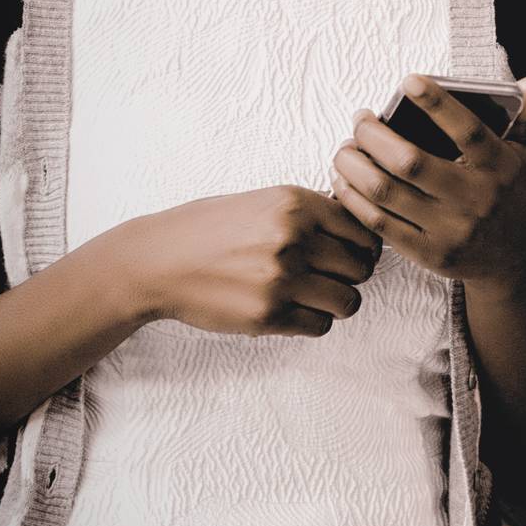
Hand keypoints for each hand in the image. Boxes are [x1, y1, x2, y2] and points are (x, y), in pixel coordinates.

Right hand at [118, 185, 381, 336]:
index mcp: (298, 204)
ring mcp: (281, 279)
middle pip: (362, 267)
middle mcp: (294, 238)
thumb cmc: (214, 227)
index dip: (362, 244)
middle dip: (352, 274)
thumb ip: (313, 211)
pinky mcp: (267, 315)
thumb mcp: (267, 200)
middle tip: (331, 276)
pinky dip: (314, 321)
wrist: (160, 260)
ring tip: (315, 295)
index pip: (365, 230)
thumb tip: (362, 223)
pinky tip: (295, 310)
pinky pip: (321, 325)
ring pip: (349, 300)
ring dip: (337, 301)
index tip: (349, 252)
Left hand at [330, 75, 525, 287]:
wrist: (511, 258)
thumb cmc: (506, 193)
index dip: (437, 104)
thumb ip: (522, 115)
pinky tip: (343, 179)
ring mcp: (450, 230)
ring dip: (354, 166)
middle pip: (410, 162)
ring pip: (385, 192)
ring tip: (345, 148)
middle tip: (360, 119)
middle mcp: (476, 199)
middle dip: (373, 136)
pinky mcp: (427, 253)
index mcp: (499, 166)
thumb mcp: (521, 154)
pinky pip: (377, 223)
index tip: (409, 80)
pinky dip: (352, 198)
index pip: (467, 130)